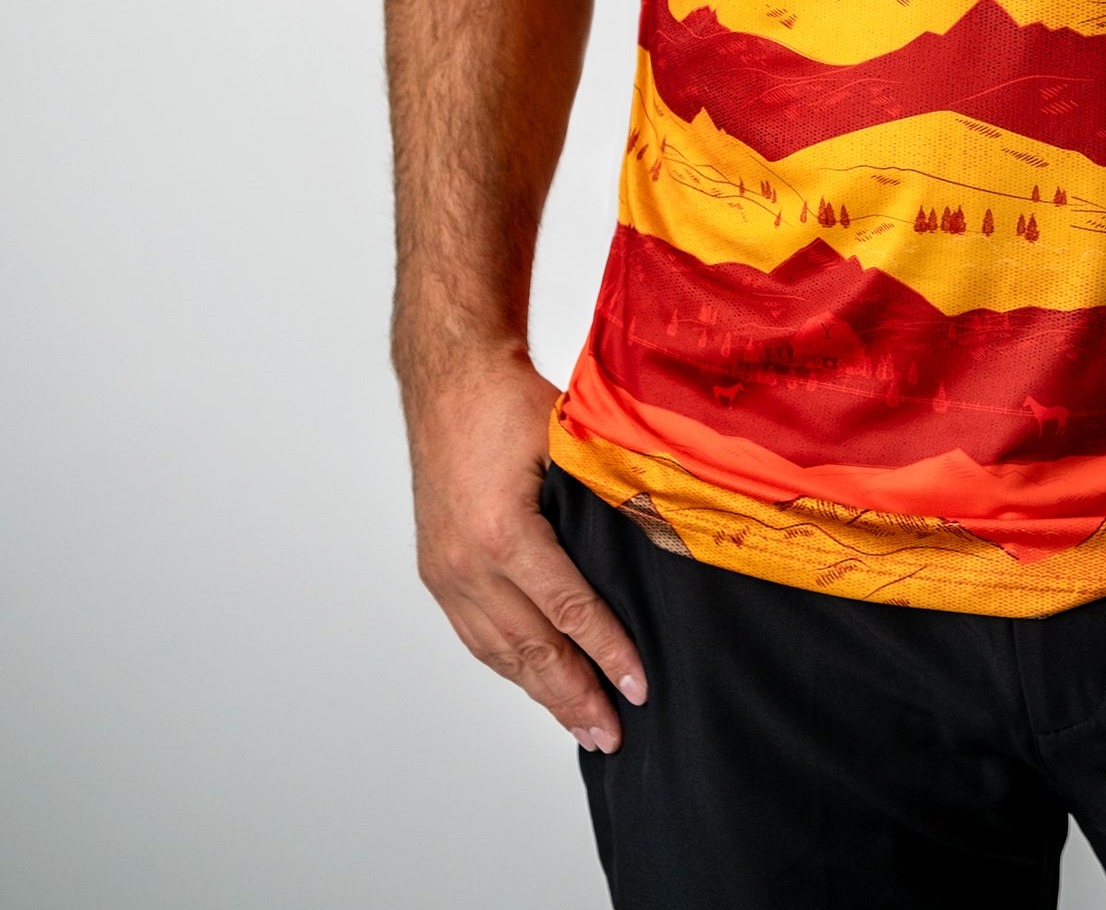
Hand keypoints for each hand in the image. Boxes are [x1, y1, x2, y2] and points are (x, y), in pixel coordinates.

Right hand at [406, 350, 646, 752]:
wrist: (449, 378)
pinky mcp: (436, 571)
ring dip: (542, 694)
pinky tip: (536, 684)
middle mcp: (466, 563)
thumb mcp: (569, 443)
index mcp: (503, 532)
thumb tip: (659, 540)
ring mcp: (445, 572)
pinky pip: (476, 635)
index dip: (608, 652)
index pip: (568, 609)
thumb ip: (604, 497)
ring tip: (581, 727)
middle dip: (576, 697)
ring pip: (499, 652)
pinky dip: (510, 665)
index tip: (641, 686)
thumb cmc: (510, 401)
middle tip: (614, 736)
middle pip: (530, 648)